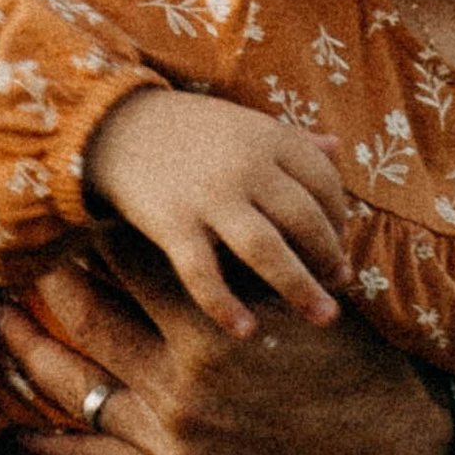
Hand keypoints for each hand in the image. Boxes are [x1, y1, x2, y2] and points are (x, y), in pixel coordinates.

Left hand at [0, 232, 452, 454]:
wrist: (388, 447)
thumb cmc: (354, 358)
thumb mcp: (302, 295)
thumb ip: (248, 252)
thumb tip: (211, 201)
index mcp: (212, 326)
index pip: (133, 261)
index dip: (102, 230)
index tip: (78, 208)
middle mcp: (179, 381)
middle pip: (89, 315)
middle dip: (54, 279)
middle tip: (24, 252)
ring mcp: (170, 432)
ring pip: (77, 383)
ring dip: (33, 351)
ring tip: (1, 323)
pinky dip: (54, 446)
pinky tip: (19, 434)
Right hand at [85, 87, 350, 338]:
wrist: (115, 124)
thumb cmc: (191, 130)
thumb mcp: (245, 123)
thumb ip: (291, 139)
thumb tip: (336, 150)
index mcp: (268, 137)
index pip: (324, 183)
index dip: (339, 218)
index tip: (339, 242)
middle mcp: (246, 165)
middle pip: (304, 219)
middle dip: (329, 256)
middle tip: (340, 284)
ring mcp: (209, 195)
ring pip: (266, 249)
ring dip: (300, 286)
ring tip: (325, 316)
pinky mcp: (171, 222)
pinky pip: (203, 272)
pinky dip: (225, 304)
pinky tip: (247, 331)